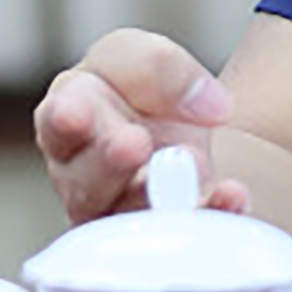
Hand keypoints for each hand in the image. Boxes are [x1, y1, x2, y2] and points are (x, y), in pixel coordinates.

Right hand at [32, 28, 256, 220]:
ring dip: (159, 192)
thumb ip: (157, 68)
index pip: (60, 121)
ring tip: (193, 166)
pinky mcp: (164, 234)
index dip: (66, 119)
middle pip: (89, 179)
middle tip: (135, 143)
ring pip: (132, 214)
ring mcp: (122, 211)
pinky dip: (214, 212)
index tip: (74, 114)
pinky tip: (231, 194)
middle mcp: (85, 175)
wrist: (184, 130)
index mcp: (68, 118)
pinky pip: (188, 232)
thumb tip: (211, 105)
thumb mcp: (141, 57)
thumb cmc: (139, 92)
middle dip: (111, 161)